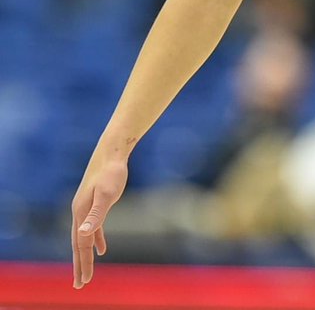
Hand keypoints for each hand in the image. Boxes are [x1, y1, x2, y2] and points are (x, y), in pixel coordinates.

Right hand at [71, 156, 128, 288]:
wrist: (112, 154)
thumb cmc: (111, 173)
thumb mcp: (106, 195)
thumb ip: (96, 215)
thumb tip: (83, 234)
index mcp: (80, 214)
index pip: (81, 245)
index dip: (83, 264)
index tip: (83, 282)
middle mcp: (79, 213)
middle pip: (79, 245)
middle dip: (79, 265)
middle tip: (80, 285)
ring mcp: (86, 209)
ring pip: (84, 238)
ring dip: (85, 255)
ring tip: (85, 272)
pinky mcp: (95, 204)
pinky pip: (93, 228)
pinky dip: (97, 240)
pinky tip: (101, 249)